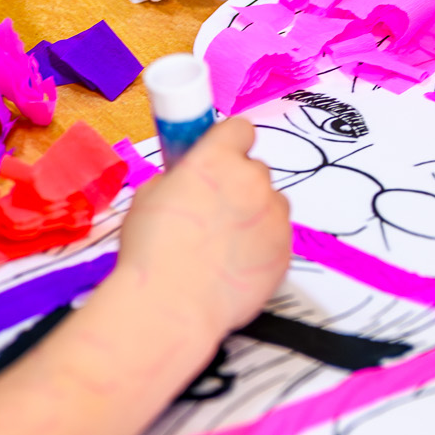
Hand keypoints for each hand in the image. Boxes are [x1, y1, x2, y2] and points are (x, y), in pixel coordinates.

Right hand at [113, 117, 290, 332]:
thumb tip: (186, 179)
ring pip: (270, 203)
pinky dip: (261, 245)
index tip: (219, 156)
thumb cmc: (152, 254)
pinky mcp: (286, 250)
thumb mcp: (148, 197)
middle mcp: (252, 180)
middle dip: (237, 184)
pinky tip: (233, 265)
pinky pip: (276, 236)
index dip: (227, 143)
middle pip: (255, 169)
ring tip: (221, 245)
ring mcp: (274, 216)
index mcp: (216, 158)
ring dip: (253, 215)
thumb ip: (178, 178)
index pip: (239, 128)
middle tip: (212, 211)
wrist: (173, 305)